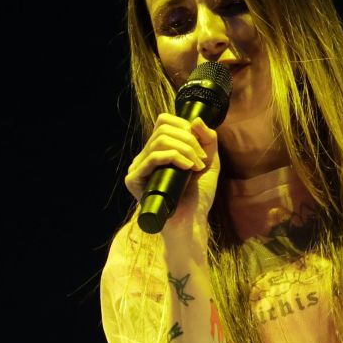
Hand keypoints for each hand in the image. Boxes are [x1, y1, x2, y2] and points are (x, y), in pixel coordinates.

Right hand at [125, 112, 220, 243]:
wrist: (192, 223)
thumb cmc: (198, 197)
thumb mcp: (209, 162)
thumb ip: (207, 140)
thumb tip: (196, 119)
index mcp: (158, 150)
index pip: (164, 122)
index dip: (185, 127)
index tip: (201, 147)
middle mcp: (145, 157)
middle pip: (163, 129)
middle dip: (190, 141)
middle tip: (202, 160)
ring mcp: (138, 168)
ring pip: (159, 141)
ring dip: (185, 150)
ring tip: (197, 167)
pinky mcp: (134, 180)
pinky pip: (152, 158)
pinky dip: (175, 158)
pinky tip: (188, 169)